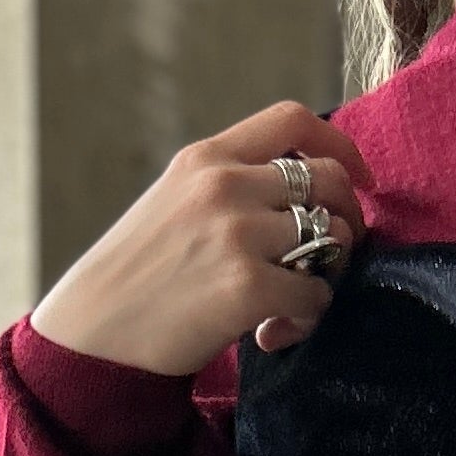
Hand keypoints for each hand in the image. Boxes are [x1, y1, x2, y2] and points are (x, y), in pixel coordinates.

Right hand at [29, 99, 374, 376]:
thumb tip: (304, 197)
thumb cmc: (138, 278)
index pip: (293, 121)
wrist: (94, 333)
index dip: (341, 146)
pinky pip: (317, 295)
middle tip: (335, 259)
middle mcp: (224, 185)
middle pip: (330, 181)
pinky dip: (307, 320)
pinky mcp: (248, 285)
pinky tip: (271, 334)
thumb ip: (230, 189)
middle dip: (350, 220)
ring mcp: (238, 233)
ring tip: (293, 305)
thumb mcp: (175, 204)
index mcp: (206, 159)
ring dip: (329, 276)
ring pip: (334, 238)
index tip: (361, 179)